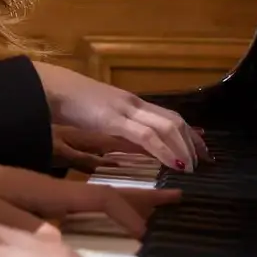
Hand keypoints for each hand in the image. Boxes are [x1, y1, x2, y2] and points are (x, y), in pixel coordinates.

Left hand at [0, 152, 179, 235]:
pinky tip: (107, 213)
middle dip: (143, 198)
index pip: (100, 200)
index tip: (154, 227)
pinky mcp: (30, 201)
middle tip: (178, 200)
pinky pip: (77, 201)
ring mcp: (42, 195)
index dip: (129, 213)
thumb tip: (60, 246)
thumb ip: (24, 229)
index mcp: (47, 193)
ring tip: (156, 204)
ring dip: (127, 198)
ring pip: (95, 197)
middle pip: (107, 195)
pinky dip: (102, 204)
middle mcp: (51, 193)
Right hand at [32, 62, 207, 169]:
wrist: (50, 89)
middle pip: (174, 121)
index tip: (202, 151)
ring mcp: (125, 110)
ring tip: (192, 167)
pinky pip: (145, 135)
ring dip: (183, 147)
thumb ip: (121, 130)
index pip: (170, 116)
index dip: (189, 133)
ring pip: (166, 126)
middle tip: (206, 162)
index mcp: (132, 103)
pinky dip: (163, 149)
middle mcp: (134, 104)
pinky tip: (174, 162)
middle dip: (193, 142)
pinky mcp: (114, 119)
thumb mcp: (103, 118)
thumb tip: (138, 147)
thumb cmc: (72, 104)